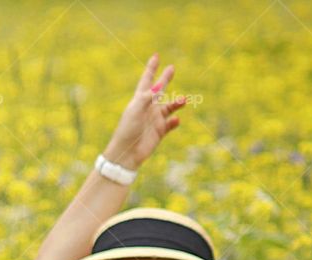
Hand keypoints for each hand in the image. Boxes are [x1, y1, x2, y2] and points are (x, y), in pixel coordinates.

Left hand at [102, 53, 186, 170]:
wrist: (128, 153)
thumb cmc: (128, 130)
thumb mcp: (136, 110)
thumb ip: (147, 97)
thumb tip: (158, 86)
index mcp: (139, 100)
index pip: (147, 80)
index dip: (151, 68)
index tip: (156, 56)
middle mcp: (148, 108)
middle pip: (159, 90)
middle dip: (165, 79)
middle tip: (172, 67)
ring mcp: (154, 119)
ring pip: (169, 107)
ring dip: (177, 103)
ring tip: (183, 100)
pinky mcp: (160, 131)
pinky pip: (171, 123)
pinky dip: (175, 121)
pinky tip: (176, 120)